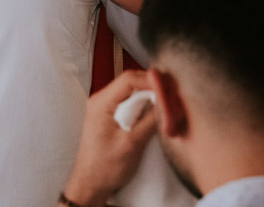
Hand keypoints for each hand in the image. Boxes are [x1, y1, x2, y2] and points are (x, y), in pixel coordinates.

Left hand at [62, 70, 157, 206]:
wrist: (91, 185)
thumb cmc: (105, 168)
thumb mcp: (132, 144)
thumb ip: (150, 120)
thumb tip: (166, 103)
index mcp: (101, 103)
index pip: (129, 79)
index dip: (152, 80)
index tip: (170, 88)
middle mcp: (101, 100)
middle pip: (132, 82)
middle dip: (153, 87)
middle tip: (172, 95)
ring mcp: (105, 108)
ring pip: (132, 92)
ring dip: (150, 96)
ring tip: (167, 104)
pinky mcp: (110, 116)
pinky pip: (130, 103)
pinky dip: (144, 105)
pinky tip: (156, 112)